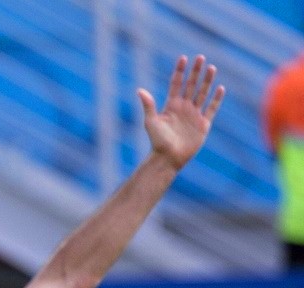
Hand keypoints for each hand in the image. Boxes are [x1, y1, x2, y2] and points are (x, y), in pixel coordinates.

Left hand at [138, 55, 224, 170]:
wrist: (168, 158)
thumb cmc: (157, 141)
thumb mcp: (151, 122)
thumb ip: (148, 105)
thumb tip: (140, 90)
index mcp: (171, 105)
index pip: (176, 84)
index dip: (180, 71)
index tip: (183, 58)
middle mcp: (183, 107)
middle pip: (191, 85)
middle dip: (196, 72)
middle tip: (201, 57)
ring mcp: (194, 114)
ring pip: (203, 93)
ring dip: (207, 81)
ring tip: (211, 67)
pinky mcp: (203, 124)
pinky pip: (212, 108)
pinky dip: (216, 99)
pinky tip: (220, 88)